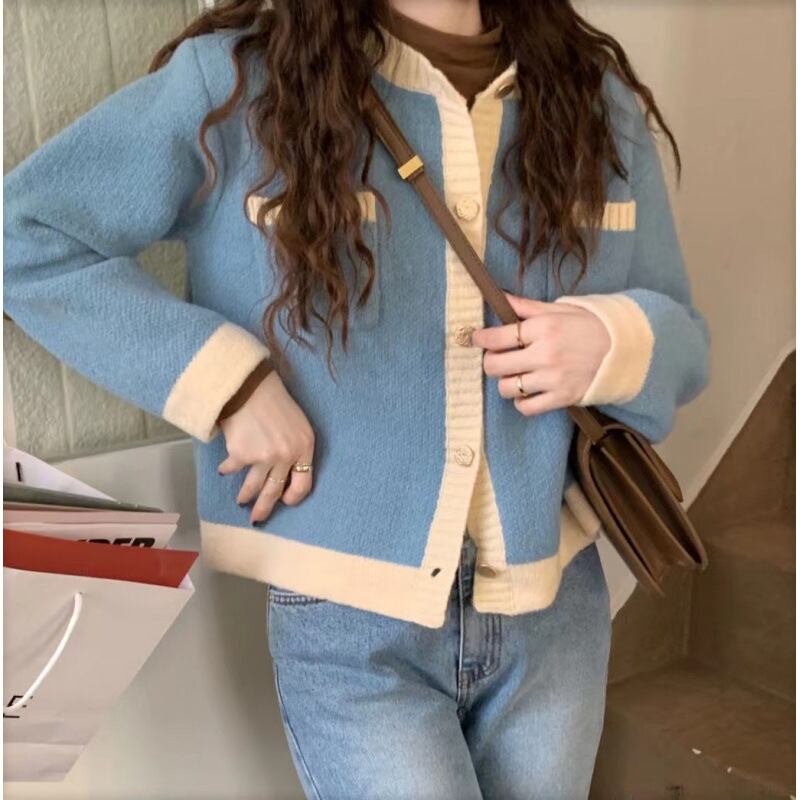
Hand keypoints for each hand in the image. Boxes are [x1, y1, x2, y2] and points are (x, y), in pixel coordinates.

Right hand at [217, 371, 314, 522]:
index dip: (294, 496)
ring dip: (245, 495)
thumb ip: (296, 448)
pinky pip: (233, 469)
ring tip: (241, 500)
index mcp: (304, 447)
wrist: (249, 387)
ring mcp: (264, 458)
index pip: (304, 483)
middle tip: (258, 518)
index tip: (285, 501)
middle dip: (265, 508)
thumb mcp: (297, 424)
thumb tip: (284, 473)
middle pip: (276, 491)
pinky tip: (224, 469)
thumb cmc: (275, 402)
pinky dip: (227, 470)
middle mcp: (286, 456)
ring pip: (253, 487)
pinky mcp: (242, 455)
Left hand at [471, 292, 610, 415]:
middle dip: (491, 362)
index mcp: (543, 328)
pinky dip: (522, 402)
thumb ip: (526, 307)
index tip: (477, 339)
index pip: (497, 337)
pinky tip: (528, 391)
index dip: (481, 339)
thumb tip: (500, 297)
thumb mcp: (559, 309)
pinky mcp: (562, 398)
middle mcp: (545, 354)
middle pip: (495, 365)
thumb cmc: (589, 326)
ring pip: (506, 388)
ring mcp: (553, 378)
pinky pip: (526, 407)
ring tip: (515, 375)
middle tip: (497, 358)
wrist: (624, 349)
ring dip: (506, 382)